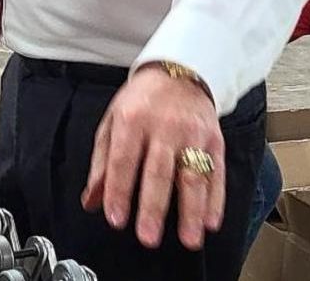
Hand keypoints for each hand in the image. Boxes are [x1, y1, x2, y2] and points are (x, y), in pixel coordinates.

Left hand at [81, 64, 223, 250]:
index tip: (115, 218)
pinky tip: (210, 220)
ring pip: (193, 175)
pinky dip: (215, 200)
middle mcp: (164, 126)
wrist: (179, 73)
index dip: (118, 191)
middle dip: (154, 207)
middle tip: (148, 235)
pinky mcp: (214, 141)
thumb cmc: (143, 101)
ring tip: (189, 237)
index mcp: (133, 119)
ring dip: (191, 210)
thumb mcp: (113, 122)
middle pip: (159, 171)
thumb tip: (92, 200)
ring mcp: (193, 134)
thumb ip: (102, 163)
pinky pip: (216, 173)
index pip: (123, 160)